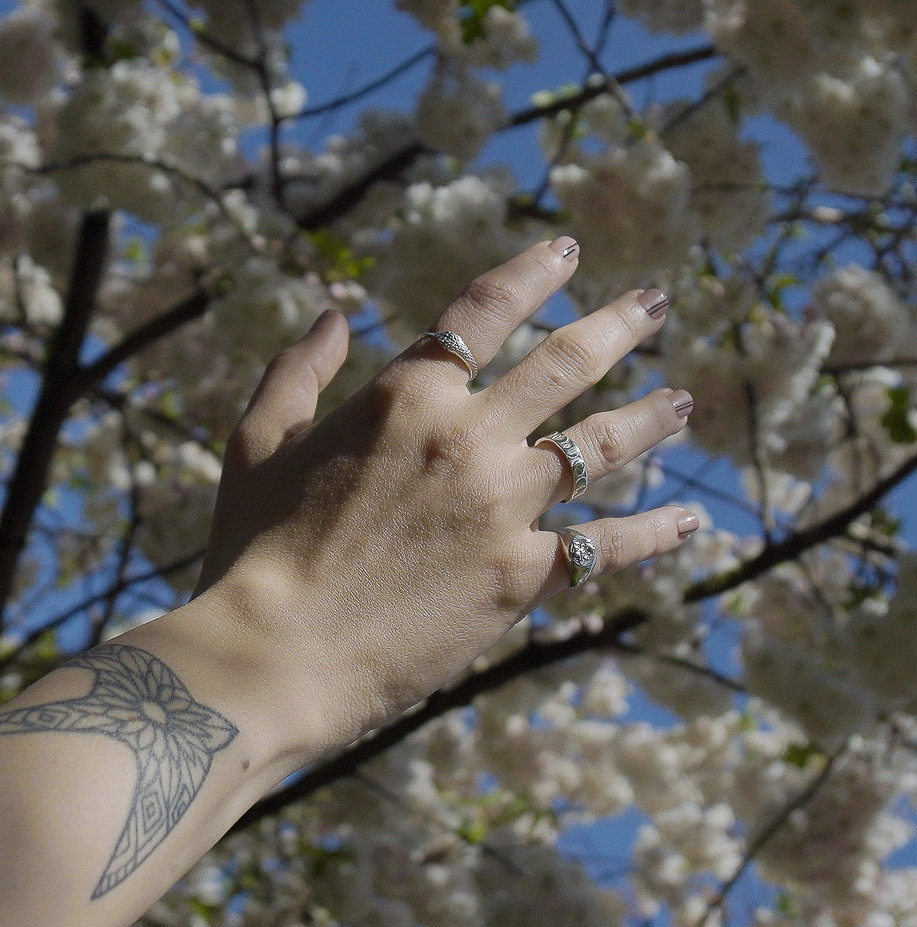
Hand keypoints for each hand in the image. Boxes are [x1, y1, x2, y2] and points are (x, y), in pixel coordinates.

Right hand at [193, 238, 696, 749]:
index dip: (531, 273)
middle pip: (564, 363)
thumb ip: (296, 368)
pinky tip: (693, 521)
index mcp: (406, 394)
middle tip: (656, 302)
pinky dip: (654, 534)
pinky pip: (605, 548)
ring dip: (650, 416)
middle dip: (617, 324)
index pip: (484, 312)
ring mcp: (503, 506)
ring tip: (683, 399)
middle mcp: (469, 437)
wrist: (275, 653)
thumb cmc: (254, 547)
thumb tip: (333, 309)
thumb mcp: (256, 442)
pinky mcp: (521, 576)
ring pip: (600, 446)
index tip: (568, 252)